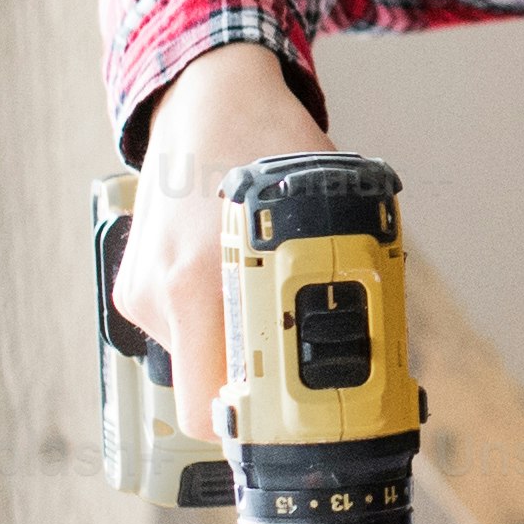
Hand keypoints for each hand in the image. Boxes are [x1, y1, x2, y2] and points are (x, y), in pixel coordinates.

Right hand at [117, 44, 327, 437]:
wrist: (203, 93)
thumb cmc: (264, 138)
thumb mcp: (325, 200)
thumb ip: (344, 266)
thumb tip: (390, 334)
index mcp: (198, 281)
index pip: (206, 407)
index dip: (250, 430)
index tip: (289, 431)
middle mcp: (159, 291)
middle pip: (206, 389)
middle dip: (253, 386)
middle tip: (299, 368)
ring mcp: (140, 288)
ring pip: (198, 356)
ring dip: (236, 342)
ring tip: (268, 295)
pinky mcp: (134, 281)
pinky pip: (181, 328)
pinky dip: (214, 316)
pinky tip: (237, 277)